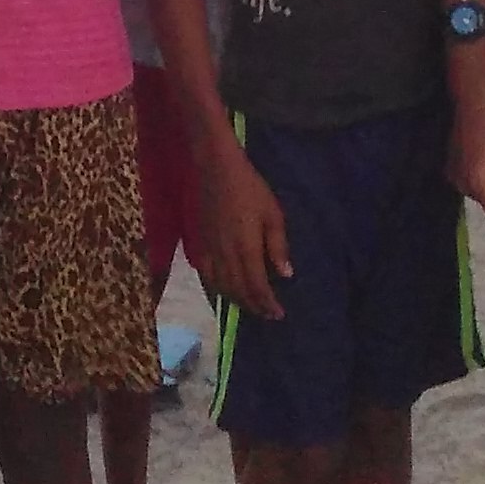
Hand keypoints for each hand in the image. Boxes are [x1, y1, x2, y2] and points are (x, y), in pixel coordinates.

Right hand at [194, 143, 291, 317]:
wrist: (215, 169)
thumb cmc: (250, 188)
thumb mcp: (273, 214)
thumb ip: (278, 246)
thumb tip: (286, 275)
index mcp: (246, 248)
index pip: (257, 285)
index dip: (267, 303)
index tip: (278, 314)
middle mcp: (226, 255)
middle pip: (238, 290)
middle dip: (254, 305)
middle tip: (267, 315)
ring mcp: (209, 250)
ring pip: (221, 285)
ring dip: (236, 300)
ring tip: (249, 306)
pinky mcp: (198, 243)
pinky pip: (205, 274)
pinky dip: (215, 288)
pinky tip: (223, 291)